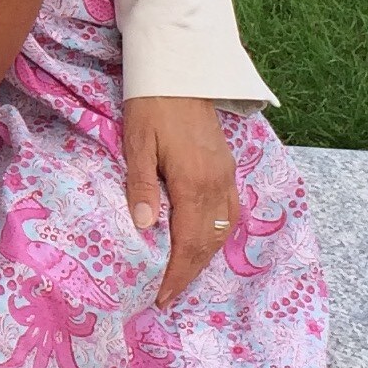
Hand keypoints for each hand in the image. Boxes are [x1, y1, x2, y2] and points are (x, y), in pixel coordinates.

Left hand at [123, 96, 240, 307]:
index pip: (188, 242)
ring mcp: (226, 175)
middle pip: (208, 242)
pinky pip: (230, 212)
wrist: (181, 70)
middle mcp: (217, 184)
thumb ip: (142, 185)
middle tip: (167, 296)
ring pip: (222, 230)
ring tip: (181, 276)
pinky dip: (217, 234)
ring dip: (204, 257)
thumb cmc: (151, 104)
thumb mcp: (137, 142)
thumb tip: (146, 228)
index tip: (161, 297)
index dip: (176, 273)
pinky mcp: (227, 167)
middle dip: (188, 273)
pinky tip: (203, 242)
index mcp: (194, 181)